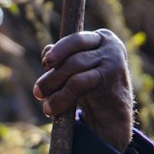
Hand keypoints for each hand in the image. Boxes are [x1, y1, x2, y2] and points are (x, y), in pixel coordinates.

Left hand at [33, 28, 133, 152]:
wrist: (115, 114)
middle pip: (74, 53)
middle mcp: (110, 46)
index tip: (45, 64)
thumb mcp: (78, 69)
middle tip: (38, 92)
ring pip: (74, 67)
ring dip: (54, 85)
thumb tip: (47, 51)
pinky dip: (62, 96)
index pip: (75, 40)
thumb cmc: (92, 88)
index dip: (58, 51)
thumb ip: (63, 57)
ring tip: (45, 105)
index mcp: (101, 38)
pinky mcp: (111, 78)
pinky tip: (52, 108)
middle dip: (53, 73)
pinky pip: (78, 83)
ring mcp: (113, 61)